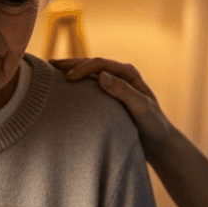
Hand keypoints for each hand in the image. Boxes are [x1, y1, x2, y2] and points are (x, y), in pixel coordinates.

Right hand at [52, 58, 172, 156]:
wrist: (158, 142)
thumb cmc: (152, 126)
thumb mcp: (141, 109)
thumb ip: (124, 92)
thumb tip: (102, 76)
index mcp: (128, 74)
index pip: (100, 65)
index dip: (83, 68)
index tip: (68, 78)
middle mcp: (119, 76)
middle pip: (91, 65)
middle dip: (71, 64)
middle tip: (50, 65)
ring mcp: (113, 85)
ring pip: (87, 74)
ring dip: (70, 71)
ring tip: (50, 70)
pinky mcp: (107, 97)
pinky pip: (88, 86)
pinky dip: (74, 84)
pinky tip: (60, 86)